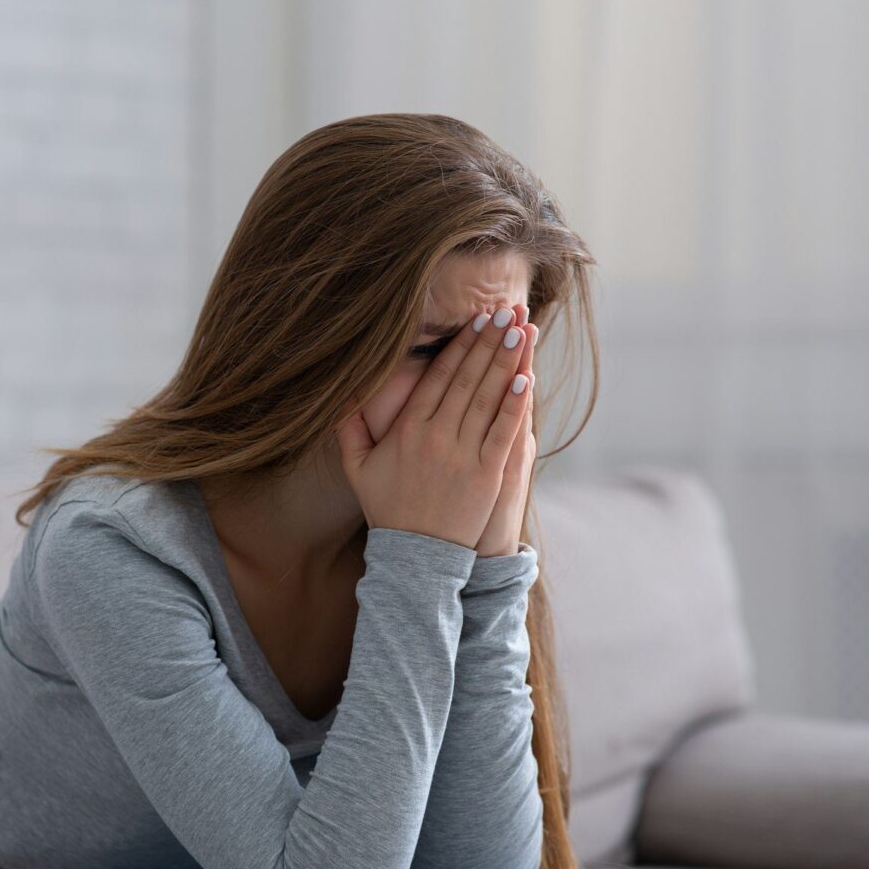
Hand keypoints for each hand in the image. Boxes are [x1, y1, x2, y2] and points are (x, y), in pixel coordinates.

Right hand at [334, 304, 534, 549]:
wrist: (415, 556)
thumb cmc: (388, 509)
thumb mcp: (358, 469)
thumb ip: (349, 430)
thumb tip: (341, 396)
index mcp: (408, 430)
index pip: (438, 378)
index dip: (460, 346)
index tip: (475, 321)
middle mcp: (436, 436)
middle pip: (467, 379)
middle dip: (488, 341)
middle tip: (504, 311)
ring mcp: (463, 455)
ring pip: (488, 398)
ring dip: (506, 361)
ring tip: (520, 330)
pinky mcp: (487, 475)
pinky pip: (503, 431)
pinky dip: (516, 404)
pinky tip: (526, 378)